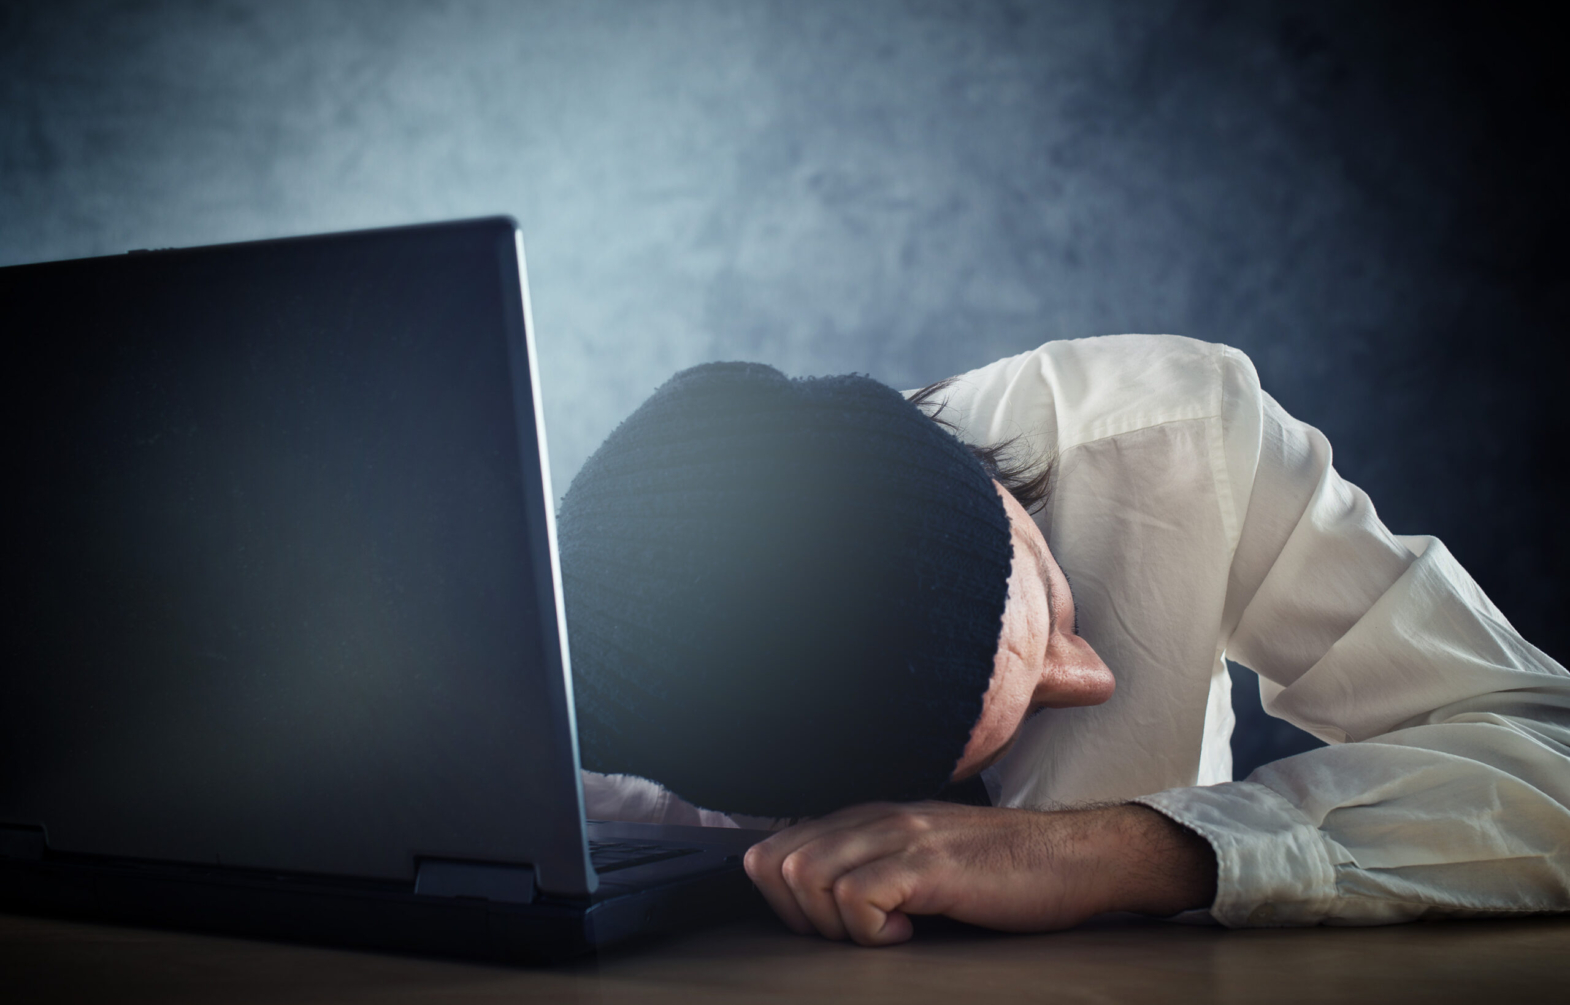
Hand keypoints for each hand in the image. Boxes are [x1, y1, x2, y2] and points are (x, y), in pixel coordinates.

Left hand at [742, 801, 1216, 945]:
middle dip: (800, 916)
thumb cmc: (1005, 872)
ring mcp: (900, 837)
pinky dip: (868, 931)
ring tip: (881, 934)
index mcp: (869, 818)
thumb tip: (819, 907)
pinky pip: (856, 897)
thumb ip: (874, 868)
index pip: (774, 848)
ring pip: (805, 875)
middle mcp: (876, 818)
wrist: (1076, 858)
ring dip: (832, 923)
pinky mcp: (928, 864)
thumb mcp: (924, 861)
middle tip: (853, 937)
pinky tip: (907, 935)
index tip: (832, 928)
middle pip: (776, 862)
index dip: (785, 900)